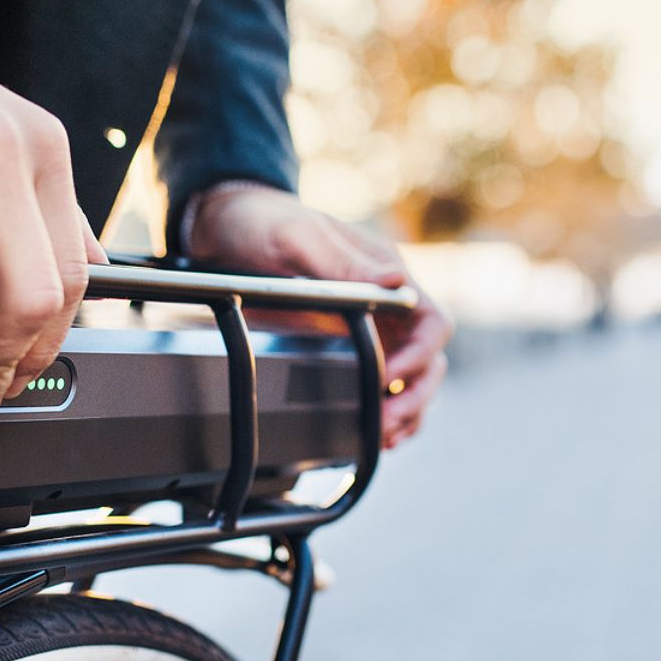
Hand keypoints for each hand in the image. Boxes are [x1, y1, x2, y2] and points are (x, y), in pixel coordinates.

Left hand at [188, 186, 450, 447]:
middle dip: (414, 395)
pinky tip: (374, 434)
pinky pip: (381, 386)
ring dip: (406, 411)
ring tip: (383, 438)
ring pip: (411, 380)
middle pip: (429, 359)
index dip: (420, 356)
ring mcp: (371, 329)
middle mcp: (387, 304)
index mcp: (386, 273)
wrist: (228, 229)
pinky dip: (384, 412)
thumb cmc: (265, 223)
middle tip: (385, 423)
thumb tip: (396, 280)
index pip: (432, 322)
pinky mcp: (348, 347)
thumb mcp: (299, 236)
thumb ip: (343, 261)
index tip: (389, 378)